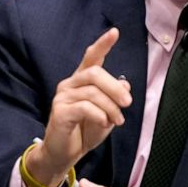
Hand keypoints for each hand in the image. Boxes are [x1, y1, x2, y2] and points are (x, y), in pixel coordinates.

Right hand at [24, 28, 131, 186]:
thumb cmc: (84, 131)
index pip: (91, 57)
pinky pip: (85, 108)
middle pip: (95, 73)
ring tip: (117, 121)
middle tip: (127, 103)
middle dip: (115, 87)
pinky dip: (100, 115)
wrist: (64, 154)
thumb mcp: (106, 114)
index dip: (103, 44)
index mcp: (81, 81)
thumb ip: (114, 98)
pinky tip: (104, 123)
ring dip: (111, 107)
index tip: (115, 32)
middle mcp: (70, 84)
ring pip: (93, 92)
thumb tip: (125, 84)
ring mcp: (63, 97)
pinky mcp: (60, 112)